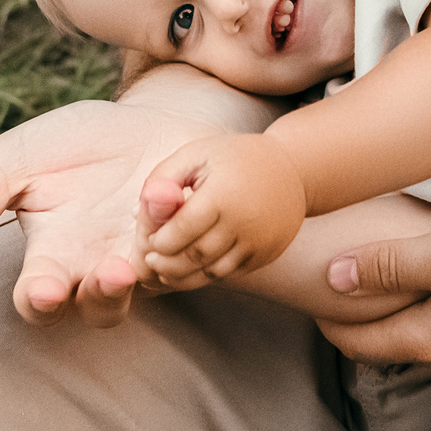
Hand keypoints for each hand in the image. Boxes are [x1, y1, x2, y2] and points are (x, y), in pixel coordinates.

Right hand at [0, 98, 245, 327]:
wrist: (147, 118)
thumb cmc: (74, 146)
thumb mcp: (15, 163)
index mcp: (52, 254)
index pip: (37, 298)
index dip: (39, 301)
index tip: (41, 290)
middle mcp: (97, 267)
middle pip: (94, 309)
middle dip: (99, 297)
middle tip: (107, 274)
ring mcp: (146, 257)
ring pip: (144, 291)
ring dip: (142, 275)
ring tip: (133, 252)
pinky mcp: (189, 240)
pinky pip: (189, 250)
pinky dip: (182, 222)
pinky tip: (173, 192)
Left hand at [138, 134, 308, 287]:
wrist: (292, 170)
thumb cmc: (234, 158)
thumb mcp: (197, 154)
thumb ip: (163, 177)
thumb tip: (137, 210)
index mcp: (223, 194)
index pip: (181, 231)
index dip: (159, 241)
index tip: (148, 242)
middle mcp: (244, 222)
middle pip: (195, 257)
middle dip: (167, 264)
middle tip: (151, 262)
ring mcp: (258, 242)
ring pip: (213, 272)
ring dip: (184, 277)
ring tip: (165, 272)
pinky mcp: (266, 255)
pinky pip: (230, 274)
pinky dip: (206, 275)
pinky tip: (191, 268)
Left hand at [316, 216, 430, 383]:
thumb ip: (392, 265)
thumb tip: (330, 278)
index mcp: (430, 340)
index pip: (356, 340)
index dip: (325, 319)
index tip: (303, 295)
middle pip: (391, 345)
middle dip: (359, 322)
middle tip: (336, 292)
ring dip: (407, 322)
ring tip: (393, 289)